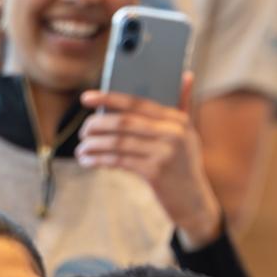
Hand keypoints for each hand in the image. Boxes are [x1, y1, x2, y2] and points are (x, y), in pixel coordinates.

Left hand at [77, 74, 222, 248]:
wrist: (195, 202)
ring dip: (94, 145)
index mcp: (178, 120)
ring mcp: (165, 153)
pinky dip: (99, 160)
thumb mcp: (189, 135)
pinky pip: (119, 161)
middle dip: (97, 125)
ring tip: (82, 149)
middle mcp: (174, 134)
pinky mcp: (155, 173)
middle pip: (124, 123)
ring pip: (118, 143)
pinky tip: (88, 161)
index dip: (109, 98)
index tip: (86, 97)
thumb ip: (184, 106)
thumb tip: (186, 75)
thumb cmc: (185, 165)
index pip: (137, 103)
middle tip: (84, 130)